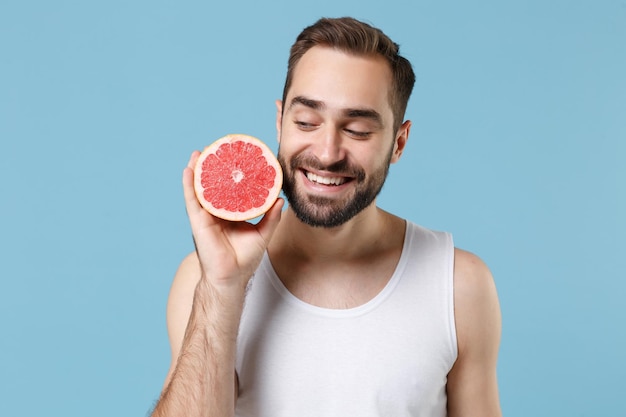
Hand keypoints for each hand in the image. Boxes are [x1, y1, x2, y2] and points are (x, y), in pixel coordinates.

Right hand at [182, 150, 283, 290]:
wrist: (231, 277)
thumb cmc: (245, 258)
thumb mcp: (263, 233)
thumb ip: (271, 217)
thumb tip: (281, 200)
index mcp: (231, 213)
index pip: (232, 189)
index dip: (233, 174)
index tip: (237, 157)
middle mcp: (217, 212)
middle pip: (215, 185)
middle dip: (214, 167)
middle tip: (217, 148)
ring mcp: (206, 216)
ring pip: (201, 188)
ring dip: (198, 170)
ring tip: (199, 152)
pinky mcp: (198, 221)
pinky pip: (192, 199)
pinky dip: (189, 184)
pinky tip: (189, 169)